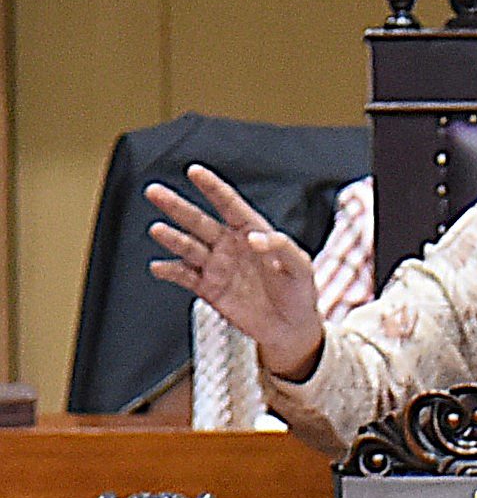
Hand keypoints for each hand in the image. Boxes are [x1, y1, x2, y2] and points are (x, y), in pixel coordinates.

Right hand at [145, 164, 323, 378]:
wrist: (290, 326)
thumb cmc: (300, 291)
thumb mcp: (301, 268)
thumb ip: (283, 249)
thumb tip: (255, 237)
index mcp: (253, 232)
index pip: (230, 205)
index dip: (212, 187)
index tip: (194, 171)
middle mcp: (231, 245)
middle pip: (200, 221)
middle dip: (178, 206)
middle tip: (154, 191)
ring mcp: (217, 266)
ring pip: (189, 246)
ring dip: (172, 238)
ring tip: (158, 229)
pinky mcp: (209, 288)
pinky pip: (185, 277)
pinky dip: (171, 271)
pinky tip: (158, 266)